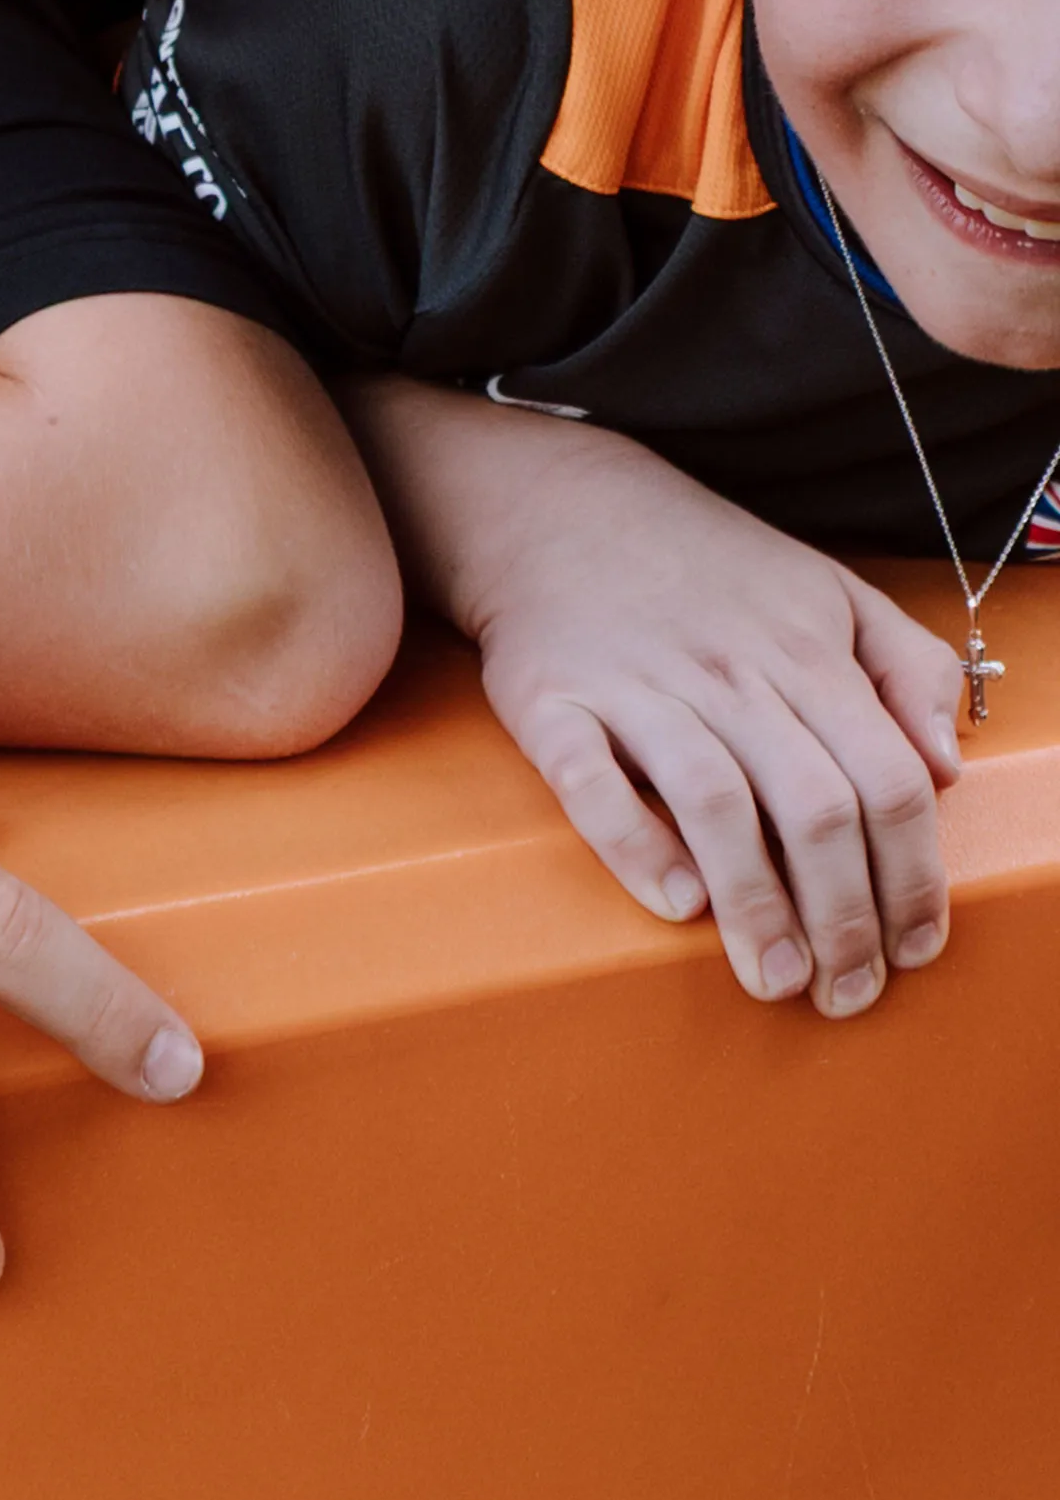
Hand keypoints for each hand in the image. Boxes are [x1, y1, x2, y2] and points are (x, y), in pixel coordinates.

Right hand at [466, 432, 957, 1010]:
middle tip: (846, 994)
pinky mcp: (553, 700)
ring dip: (755, 906)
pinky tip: (675, 902)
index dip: (913, 879)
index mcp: (804, 650)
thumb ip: (908, 666)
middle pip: (813, 807)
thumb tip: (946, 769)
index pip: (888, 779)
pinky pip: (592, 783)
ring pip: (714, 803)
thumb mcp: (829, 588)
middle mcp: (729, 670)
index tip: (915, 949)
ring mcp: (638, 684)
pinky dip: (634, 846)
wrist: (559, 506)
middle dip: (842, 919)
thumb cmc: (706, 567)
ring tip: (774, 979)